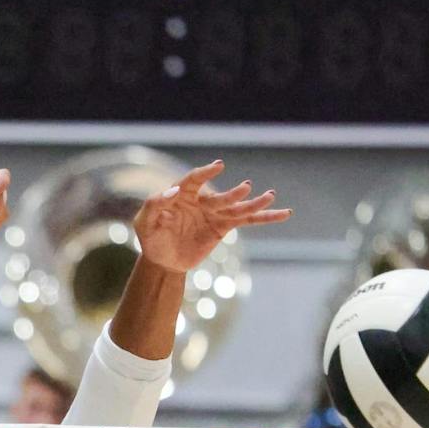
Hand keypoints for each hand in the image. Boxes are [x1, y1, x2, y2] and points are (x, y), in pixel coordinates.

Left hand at [134, 159, 290, 272]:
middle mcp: (202, 200)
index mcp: (182, 193)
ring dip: (255, 202)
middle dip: (233, 193)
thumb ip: (155, 205)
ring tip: (270, 195)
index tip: (218, 167)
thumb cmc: (151, 238)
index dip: (205, 173)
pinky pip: (247, 220)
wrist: (162, 260)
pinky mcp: (224, 226)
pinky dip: (265, 217)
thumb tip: (173, 190)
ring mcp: (215, 213)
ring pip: (238, 207)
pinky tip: (284, 213)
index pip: (194, 179)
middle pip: (220, 196)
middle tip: (246, 187)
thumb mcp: (144, 222)